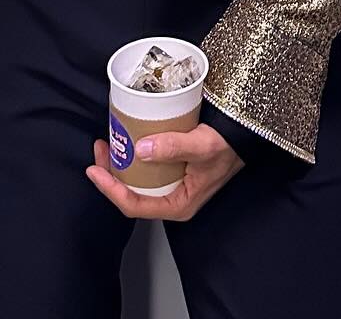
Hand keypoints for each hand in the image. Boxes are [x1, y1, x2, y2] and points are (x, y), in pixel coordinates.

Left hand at [86, 121, 242, 222]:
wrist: (245, 135)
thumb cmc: (229, 145)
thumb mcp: (202, 146)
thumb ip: (173, 147)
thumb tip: (140, 149)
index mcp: (177, 205)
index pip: (134, 206)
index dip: (110, 190)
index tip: (95, 171)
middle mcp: (171, 198)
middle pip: (131, 194)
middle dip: (110, 174)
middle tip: (100, 149)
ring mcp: (172, 185)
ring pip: (136, 180)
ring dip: (119, 164)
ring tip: (108, 142)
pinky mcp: (173, 170)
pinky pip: (146, 168)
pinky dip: (133, 155)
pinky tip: (128, 141)